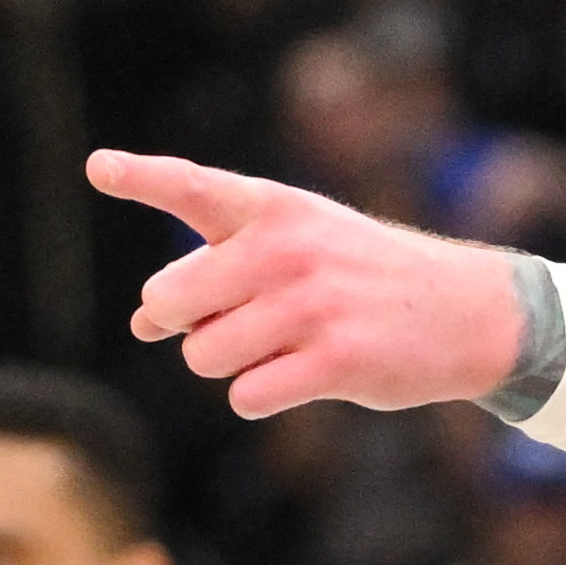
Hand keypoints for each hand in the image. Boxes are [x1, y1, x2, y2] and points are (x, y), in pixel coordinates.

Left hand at [90, 150, 526, 419]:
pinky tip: (306, 374)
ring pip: (203, 357)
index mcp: (274, 208)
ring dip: (231, 365)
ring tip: (285, 346)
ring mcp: (312, 305)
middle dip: (187, 325)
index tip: (98, 168)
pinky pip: (246, 396)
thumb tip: (141, 322)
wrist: (467, 311)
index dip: (141, 177)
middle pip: (169, 301)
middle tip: (239, 320)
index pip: (193, 187)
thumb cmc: (364, 276)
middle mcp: (288, 248)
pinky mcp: (335, 361)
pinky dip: (262, 395)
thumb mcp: (299, 244)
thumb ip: (217, 269)